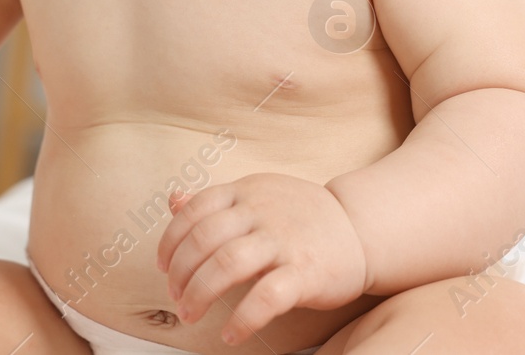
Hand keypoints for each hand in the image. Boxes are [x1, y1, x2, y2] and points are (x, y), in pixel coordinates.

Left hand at [154, 173, 369, 345]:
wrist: (360, 228)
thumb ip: (215, 202)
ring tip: (192, 314)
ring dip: (200, 293)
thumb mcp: (257, 196)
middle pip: (204, 239)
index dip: (170, 241)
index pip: (194, 211)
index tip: (163, 267)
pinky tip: (230, 333)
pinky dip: (242, 319)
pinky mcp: (306, 272)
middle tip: (177, 298)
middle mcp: (262, 211)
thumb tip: (172, 199)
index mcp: (246, 191)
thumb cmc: (300, 216)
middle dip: (181, 274)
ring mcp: (284, 240)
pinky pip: (267, 297)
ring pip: (227, 264)